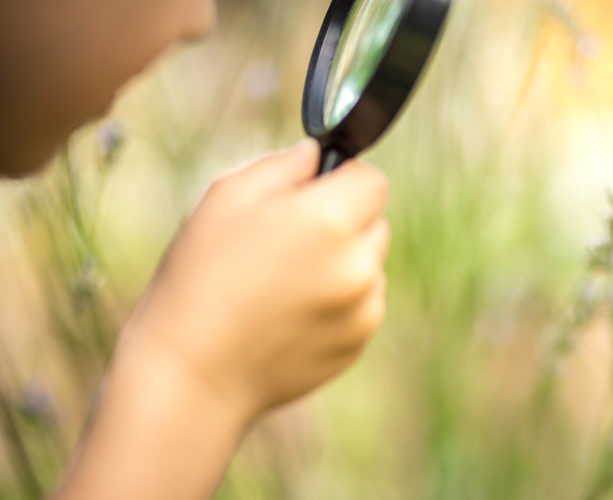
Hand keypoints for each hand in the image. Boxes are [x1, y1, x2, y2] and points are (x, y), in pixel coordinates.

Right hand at [117, 139, 389, 420]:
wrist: (191, 373)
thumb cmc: (198, 278)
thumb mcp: (225, 199)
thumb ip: (282, 166)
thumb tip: (317, 155)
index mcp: (328, 220)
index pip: (373, 180)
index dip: (343, 180)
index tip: (313, 191)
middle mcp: (358, 264)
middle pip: (375, 222)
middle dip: (343, 222)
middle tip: (287, 240)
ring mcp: (363, 309)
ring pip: (370, 266)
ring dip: (342, 264)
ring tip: (282, 283)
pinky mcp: (357, 343)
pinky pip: (361, 305)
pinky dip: (338, 303)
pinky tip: (288, 314)